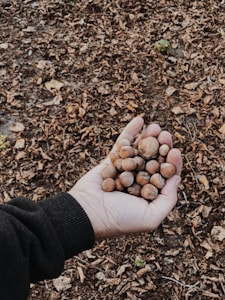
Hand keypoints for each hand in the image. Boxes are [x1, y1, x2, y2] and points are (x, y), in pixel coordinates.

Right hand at [68, 117, 181, 238]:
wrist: (88, 213)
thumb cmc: (120, 219)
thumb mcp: (151, 217)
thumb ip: (167, 198)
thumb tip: (176, 176)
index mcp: (148, 195)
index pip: (164, 176)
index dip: (172, 162)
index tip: (175, 151)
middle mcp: (137, 182)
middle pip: (153, 160)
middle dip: (161, 146)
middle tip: (166, 134)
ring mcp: (123, 171)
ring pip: (138, 150)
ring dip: (148, 137)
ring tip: (156, 126)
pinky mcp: (110, 162)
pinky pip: (121, 144)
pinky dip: (130, 131)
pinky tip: (139, 120)